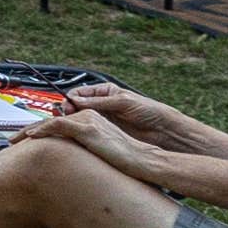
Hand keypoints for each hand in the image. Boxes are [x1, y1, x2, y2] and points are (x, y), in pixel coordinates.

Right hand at [65, 80, 220, 153]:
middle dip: (68, 111)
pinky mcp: (106, 133)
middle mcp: (101, 105)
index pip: (80, 93)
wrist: (164, 130)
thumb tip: (76, 100)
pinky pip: (89, 131)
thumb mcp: (123, 102)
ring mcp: (103, 119)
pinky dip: (81, 132)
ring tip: (66, 126)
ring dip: (72, 122)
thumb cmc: (149, 110)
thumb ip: (100, 101)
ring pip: (80, 119)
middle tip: (63, 117)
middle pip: (77, 106)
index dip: (70, 99)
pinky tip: (77, 135)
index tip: (66, 106)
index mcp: (105, 92)